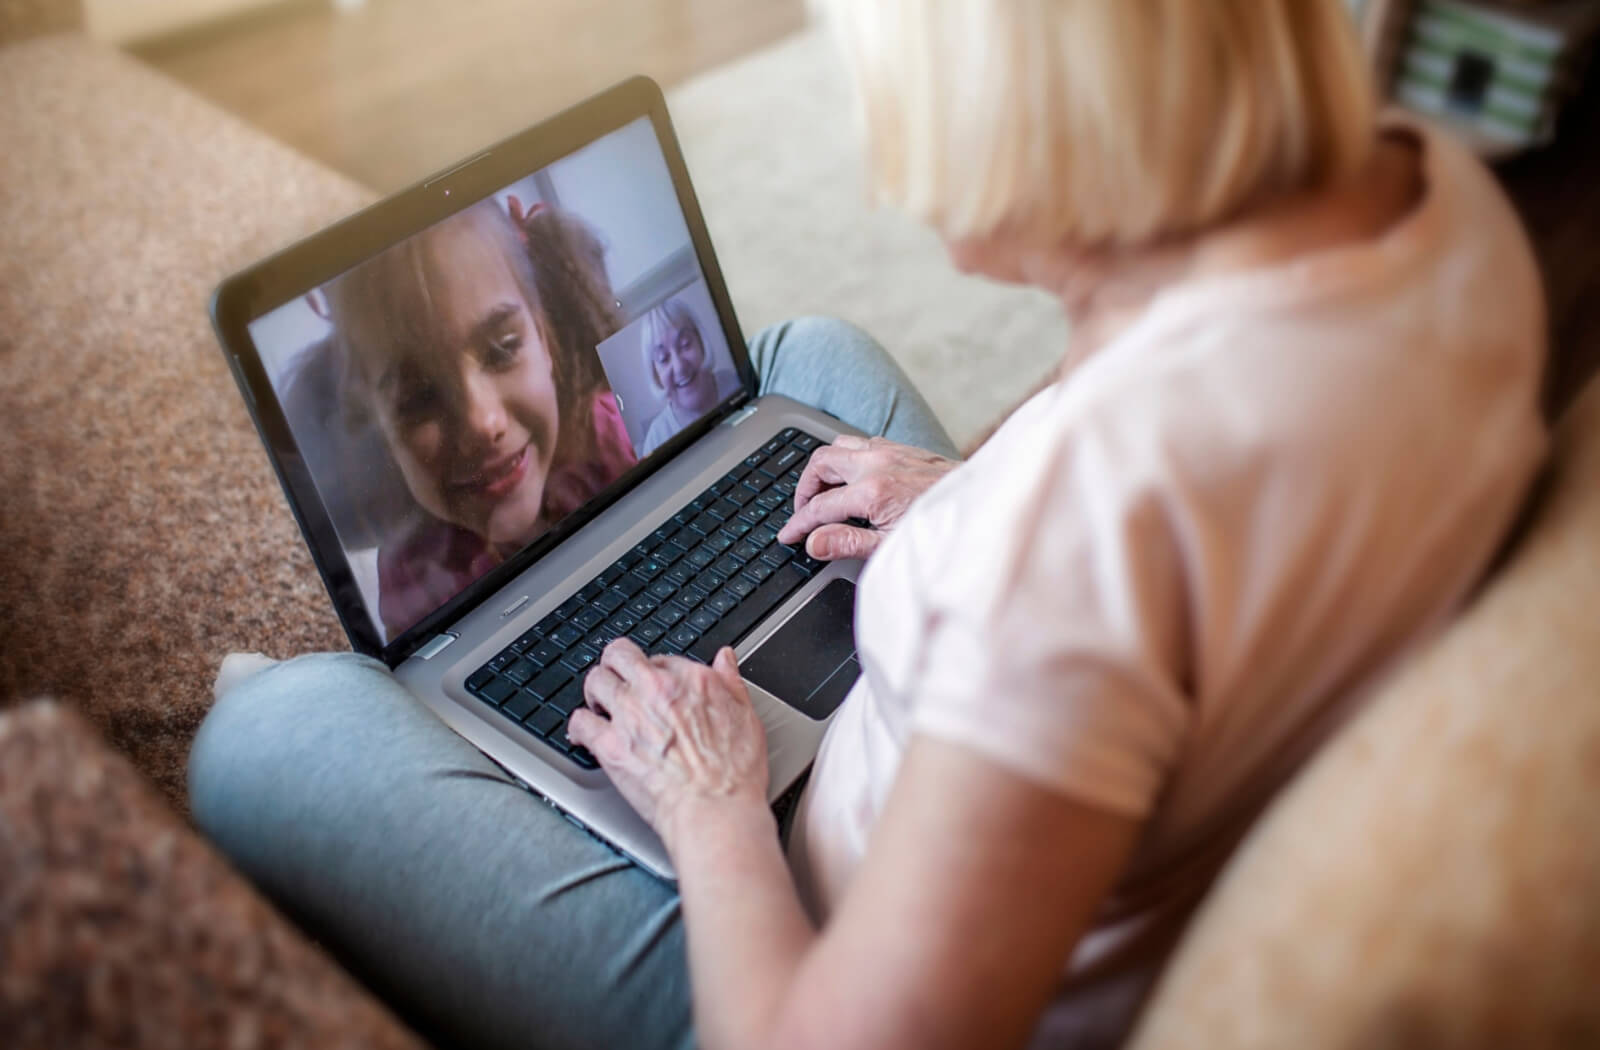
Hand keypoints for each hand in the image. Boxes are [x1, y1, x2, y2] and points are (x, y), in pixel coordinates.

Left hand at [568, 639, 769, 850]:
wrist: (715, 809)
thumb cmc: (733, 773)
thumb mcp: (746, 716)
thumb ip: (731, 682)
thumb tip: (724, 660)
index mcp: (690, 680)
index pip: (660, 659)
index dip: (655, 672)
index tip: (653, 685)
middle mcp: (656, 690)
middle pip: (618, 656)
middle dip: (615, 665)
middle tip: (617, 680)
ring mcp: (629, 715)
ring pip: (595, 681)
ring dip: (596, 691)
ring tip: (600, 703)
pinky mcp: (609, 746)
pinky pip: (580, 722)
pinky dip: (579, 727)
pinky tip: (584, 733)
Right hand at [776, 435, 957, 560]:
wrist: (983, 508)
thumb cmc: (943, 530)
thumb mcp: (891, 546)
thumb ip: (848, 543)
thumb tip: (814, 543)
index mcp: (872, 491)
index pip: (819, 506)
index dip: (798, 523)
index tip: (789, 534)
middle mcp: (878, 464)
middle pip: (820, 463)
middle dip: (805, 488)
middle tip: (803, 511)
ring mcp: (891, 452)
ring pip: (840, 446)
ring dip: (825, 468)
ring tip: (822, 492)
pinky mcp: (904, 448)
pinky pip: (863, 443)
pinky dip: (849, 458)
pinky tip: (853, 477)